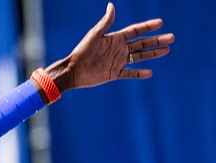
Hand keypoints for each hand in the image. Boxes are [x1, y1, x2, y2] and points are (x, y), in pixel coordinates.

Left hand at [49, 3, 173, 91]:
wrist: (73, 71)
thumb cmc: (81, 52)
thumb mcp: (94, 36)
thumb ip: (105, 23)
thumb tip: (111, 5)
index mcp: (115, 38)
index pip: (135, 30)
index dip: (147, 26)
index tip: (160, 22)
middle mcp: (119, 49)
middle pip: (142, 43)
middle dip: (156, 40)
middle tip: (172, 37)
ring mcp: (118, 61)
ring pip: (139, 56)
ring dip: (153, 54)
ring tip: (167, 50)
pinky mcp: (114, 73)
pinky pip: (130, 73)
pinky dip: (139, 73)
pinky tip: (150, 72)